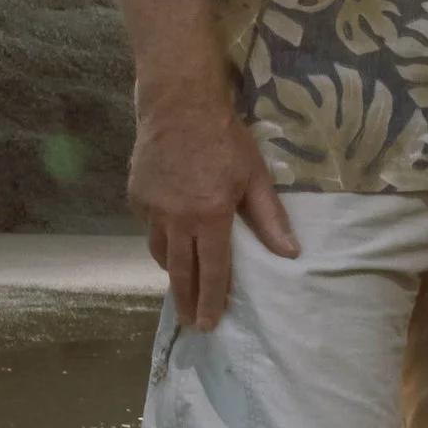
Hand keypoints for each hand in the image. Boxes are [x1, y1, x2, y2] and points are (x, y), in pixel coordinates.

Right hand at [128, 81, 296, 326]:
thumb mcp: (255, 177)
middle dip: (186, 301)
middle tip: (190, 323)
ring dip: (173, 270)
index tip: (210, 323)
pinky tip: (171, 236)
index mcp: (210, 216)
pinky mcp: (136, 198)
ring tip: (182, 283)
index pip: (213, 270)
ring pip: (161, 252)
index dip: (212, 300)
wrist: (178, 104)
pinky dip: (161, 236)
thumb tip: (291, 253)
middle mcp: (177, 219)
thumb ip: (270, 219)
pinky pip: (149, 228)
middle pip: (181, 272)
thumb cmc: (225, 138)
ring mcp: (152, 210)